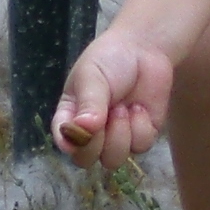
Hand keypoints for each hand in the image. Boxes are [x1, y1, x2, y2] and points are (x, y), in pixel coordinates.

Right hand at [53, 31, 175, 168]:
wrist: (146, 50)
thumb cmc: (110, 60)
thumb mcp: (92, 76)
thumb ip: (88, 103)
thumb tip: (84, 129)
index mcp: (70, 117)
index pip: (64, 142)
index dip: (71, 143)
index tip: (81, 132)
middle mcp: (90, 133)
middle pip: (86, 159)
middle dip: (98, 141)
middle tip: (108, 111)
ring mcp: (116, 137)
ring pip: (113, 159)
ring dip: (120, 133)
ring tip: (123, 106)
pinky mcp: (141, 137)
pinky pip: (139, 147)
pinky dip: (141, 127)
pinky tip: (139, 107)